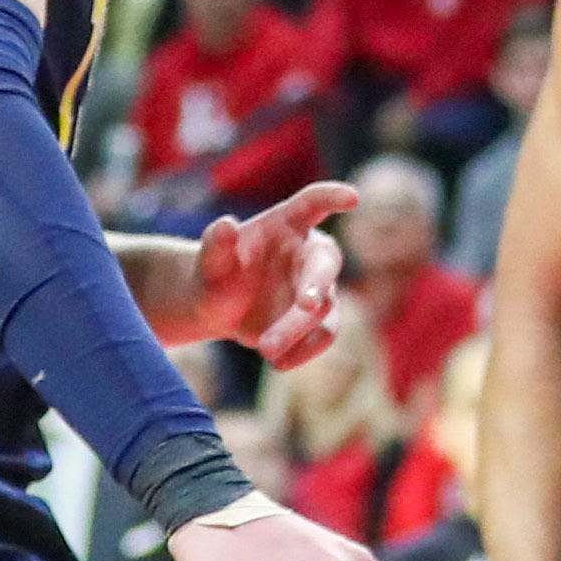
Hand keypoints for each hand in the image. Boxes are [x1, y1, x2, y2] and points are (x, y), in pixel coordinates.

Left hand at [176, 183, 358, 365]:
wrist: (218, 306)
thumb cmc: (216, 273)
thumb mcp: (208, 261)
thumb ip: (216, 244)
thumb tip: (224, 225)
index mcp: (288, 224)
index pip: (314, 202)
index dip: (334, 197)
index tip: (352, 198)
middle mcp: (310, 252)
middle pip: (325, 264)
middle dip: (319, 283)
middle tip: (306, 305)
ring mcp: (318, 287)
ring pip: (324, 308)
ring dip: (298, 328)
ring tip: (265, 349)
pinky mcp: (318, 320)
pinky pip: (323, 335)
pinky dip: (302, 351)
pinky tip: (277, 362)